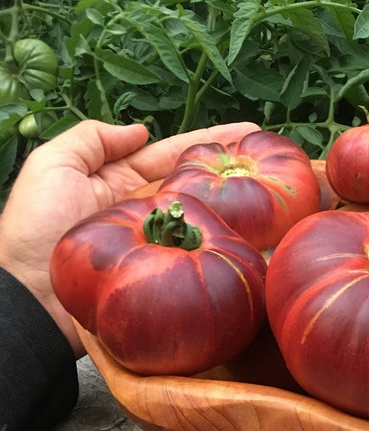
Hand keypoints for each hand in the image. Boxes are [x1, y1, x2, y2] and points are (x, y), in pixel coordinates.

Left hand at [0, 119, 259, 357]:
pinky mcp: (166, 270)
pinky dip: (224, 239)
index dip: (209, 140)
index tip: (247, 131)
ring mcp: (160, 240)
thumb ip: (91, 140)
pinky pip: (198, 249)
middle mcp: (146, 208)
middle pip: (196, 181)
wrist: (33, 299)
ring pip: (203, 214)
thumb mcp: (51, 167)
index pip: (171, 154)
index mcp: (120, 181)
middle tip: (272, 156)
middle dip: (232, 166)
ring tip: (273, 188)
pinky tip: (253, 233)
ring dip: (236, 201)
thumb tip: (141, 130)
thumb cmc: (35, 230)